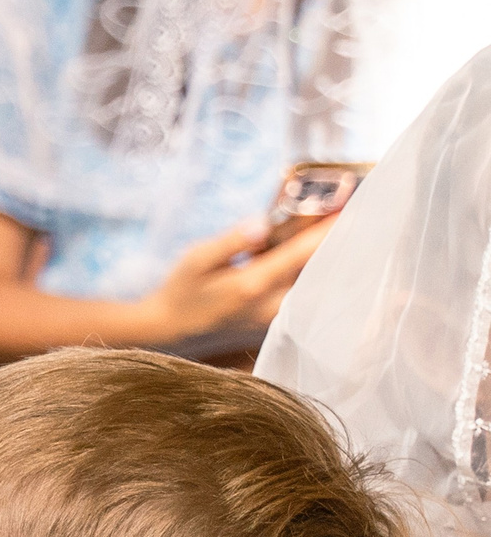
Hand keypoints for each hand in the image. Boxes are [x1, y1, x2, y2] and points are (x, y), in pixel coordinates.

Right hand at [134, 214, 335, 348]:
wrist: (172, 328)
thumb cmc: (182, 289)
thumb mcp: (196, 259)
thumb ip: (231, 241)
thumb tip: (262, 223)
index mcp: (251, 284)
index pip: (301, 253)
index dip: (328, 229)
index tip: (351, 208)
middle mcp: (271, 305)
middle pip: (320, 273)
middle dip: (341, 246)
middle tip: (363, 219)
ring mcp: (277, 318)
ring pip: (318, 288)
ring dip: (335, 263)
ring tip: (354, 237)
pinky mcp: (278, 323)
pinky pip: (310, 298)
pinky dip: (322, 279)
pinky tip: (332, 263)